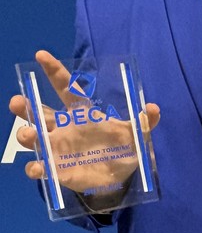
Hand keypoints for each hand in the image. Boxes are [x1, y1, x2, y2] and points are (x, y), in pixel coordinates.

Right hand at [9, 50, 159, 193]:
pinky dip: (36, 168)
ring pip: (34, 138)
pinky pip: (41, 168)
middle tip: (16, 101)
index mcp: (82, 113)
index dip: (55, 72)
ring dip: (27, 135)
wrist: (119, 176)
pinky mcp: (57, 170)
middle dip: (26, 107)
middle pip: (41, 113)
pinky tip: (38, 168)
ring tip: (29, 134)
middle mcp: (64, 128)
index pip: (66, 88)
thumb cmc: (123, 148)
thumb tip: (154, 108)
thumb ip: (145, 121)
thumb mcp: (137, 134)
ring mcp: (58, 148)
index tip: (41, 56)